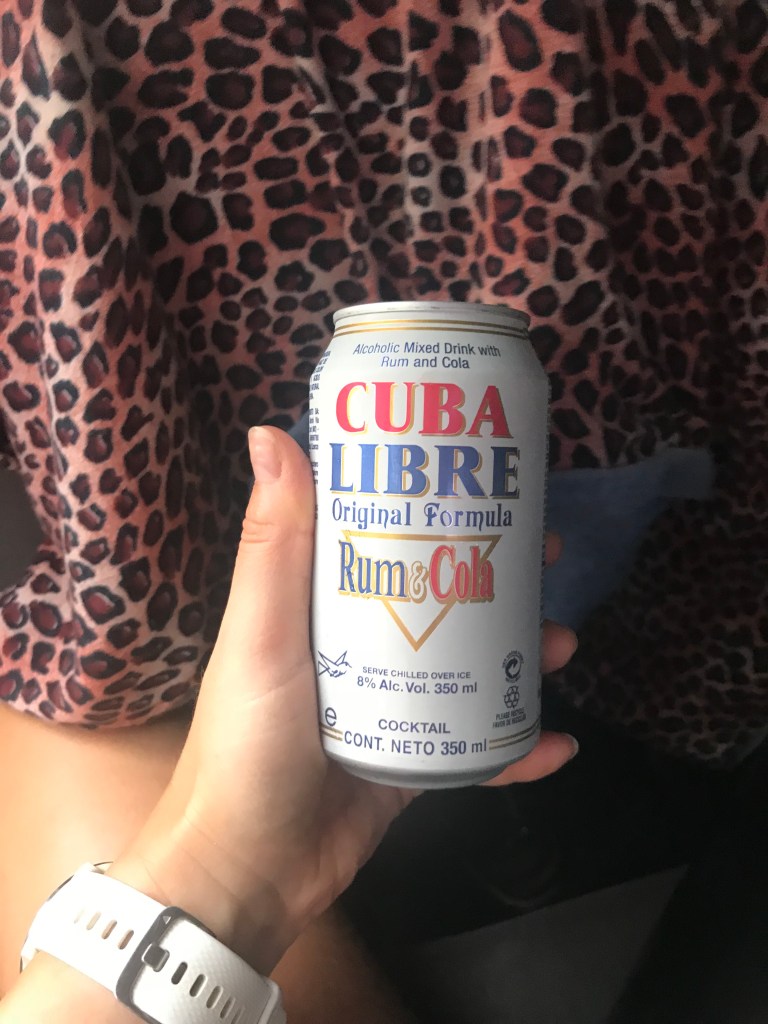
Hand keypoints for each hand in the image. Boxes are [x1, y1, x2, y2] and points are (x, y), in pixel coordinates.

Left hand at [116, 428, 577, 971]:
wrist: (244, 874)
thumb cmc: (245, 744)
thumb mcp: (260, 636)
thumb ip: (272, 545)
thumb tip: (269, 430)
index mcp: (318, 605)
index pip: (382, 536)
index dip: (434, 503)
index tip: (485, 480)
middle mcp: (357, 647)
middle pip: (441, 594)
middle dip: (498, 574)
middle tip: (548, 556)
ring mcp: (389, 707)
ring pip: (468, 665)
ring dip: (520, 652)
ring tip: (564, 642)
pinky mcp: (411, 766)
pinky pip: (475, 748)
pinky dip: (516, 747)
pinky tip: (558, 743)